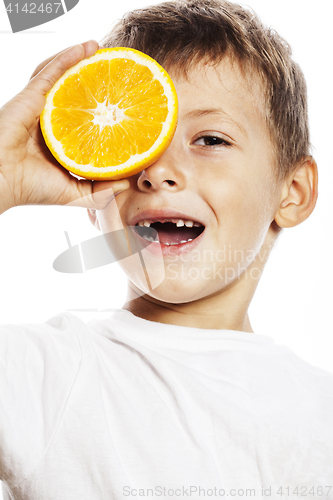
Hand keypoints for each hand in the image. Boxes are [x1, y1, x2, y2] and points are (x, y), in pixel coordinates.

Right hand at [0, 41, 129, 213]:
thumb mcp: (76, 193)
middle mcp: (50, 121)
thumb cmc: (32, 189)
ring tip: (99, 50)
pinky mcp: (32, 96)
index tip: (121, 104)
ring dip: (80, 61)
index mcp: (59, 141)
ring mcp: (40, 106)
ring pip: (61, 77)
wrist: (2, 181)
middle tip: (113, 71)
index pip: (82, 120)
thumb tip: (128, 183)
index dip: (99, 111)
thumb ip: (101, 190)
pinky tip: (86, 47)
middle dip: (91, 80)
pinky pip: (52, 71)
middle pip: (73, 94)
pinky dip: (68, 57)